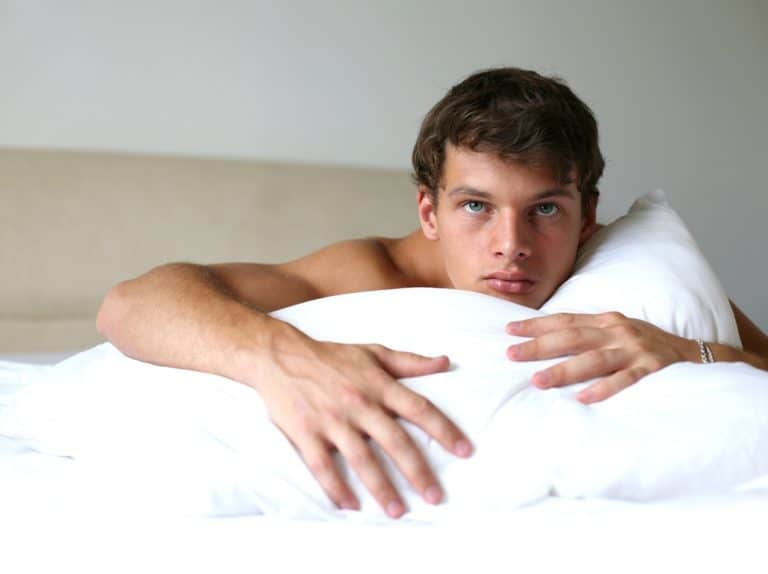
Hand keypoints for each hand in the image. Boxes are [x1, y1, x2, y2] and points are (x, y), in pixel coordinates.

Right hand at [245, 327, 472, 518]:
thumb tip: (445, 362)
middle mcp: (359, 403)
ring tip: (398, 511)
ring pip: (361, 459)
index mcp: (378, 385)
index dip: (444, 430)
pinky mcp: (306, 433)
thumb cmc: (331, 356)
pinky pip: (323, 466)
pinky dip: (336, 488)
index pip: (419, 409)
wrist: (281, 356)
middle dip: (417, 471)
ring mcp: (331, 420)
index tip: (464, 451)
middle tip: (435, 496)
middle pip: (394, 441)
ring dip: (381, 488)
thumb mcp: (373, 352)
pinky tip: (350, 506)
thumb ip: (410, 362)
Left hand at [505, 312, 698, 403]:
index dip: (537, 325)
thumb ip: (587, 335)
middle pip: (572, 338)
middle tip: (512, 354)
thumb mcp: (616, 333)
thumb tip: (546, 342)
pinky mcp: (652, 372)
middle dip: (540, 346)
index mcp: (607, 321)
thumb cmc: (646, 347)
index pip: (565, 320)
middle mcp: (618, 333)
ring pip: (594, 360)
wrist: (697, 356)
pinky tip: (583, 398)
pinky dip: (604, 389)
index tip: (509, 329)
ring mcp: (635, 352)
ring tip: (538, 380)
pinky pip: (625, 381)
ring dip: (564, 370)